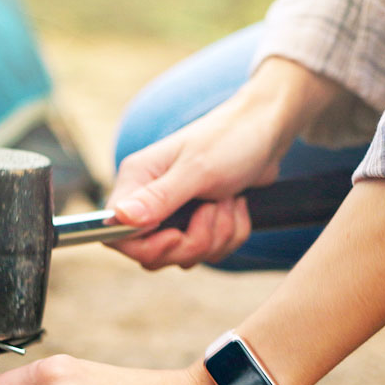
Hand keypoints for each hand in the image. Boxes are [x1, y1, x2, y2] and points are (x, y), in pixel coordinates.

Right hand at [106, 57, 339, 270]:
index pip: (116, 235)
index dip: (146, 247)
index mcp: (136, 181)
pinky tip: (236, 205)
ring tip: (228, 200)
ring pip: (184, 255)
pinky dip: (229, 234)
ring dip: (216, 235)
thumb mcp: (197, 169)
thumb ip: (158, 198)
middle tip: (212, 210)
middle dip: (192, 241)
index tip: (176, 236)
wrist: (267, 130)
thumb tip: (120, 217)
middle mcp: (148, 200)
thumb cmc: (231, 138)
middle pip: (154, 254)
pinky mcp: (195, 222)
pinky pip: (207, 251)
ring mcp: (173, 213)